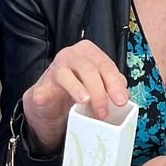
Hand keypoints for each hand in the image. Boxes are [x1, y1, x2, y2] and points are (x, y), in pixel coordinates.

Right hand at [21, 38, 129, 154]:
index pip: (105, 64)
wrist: (54, 101)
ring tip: (84, 101)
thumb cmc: (80, 89)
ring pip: (65, 74)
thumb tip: (124, 97)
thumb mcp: (100, 86)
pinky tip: (43, 100)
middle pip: (87, 68)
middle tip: (104, 112)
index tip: (121, 101)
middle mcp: (71, 56)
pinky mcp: (41, 86)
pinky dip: (43, 95)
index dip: (115, 83)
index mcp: (89, 53)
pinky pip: (41, 90)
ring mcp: (54, 70)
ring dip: (76, 88)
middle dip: (99, 91)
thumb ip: (113, 87)